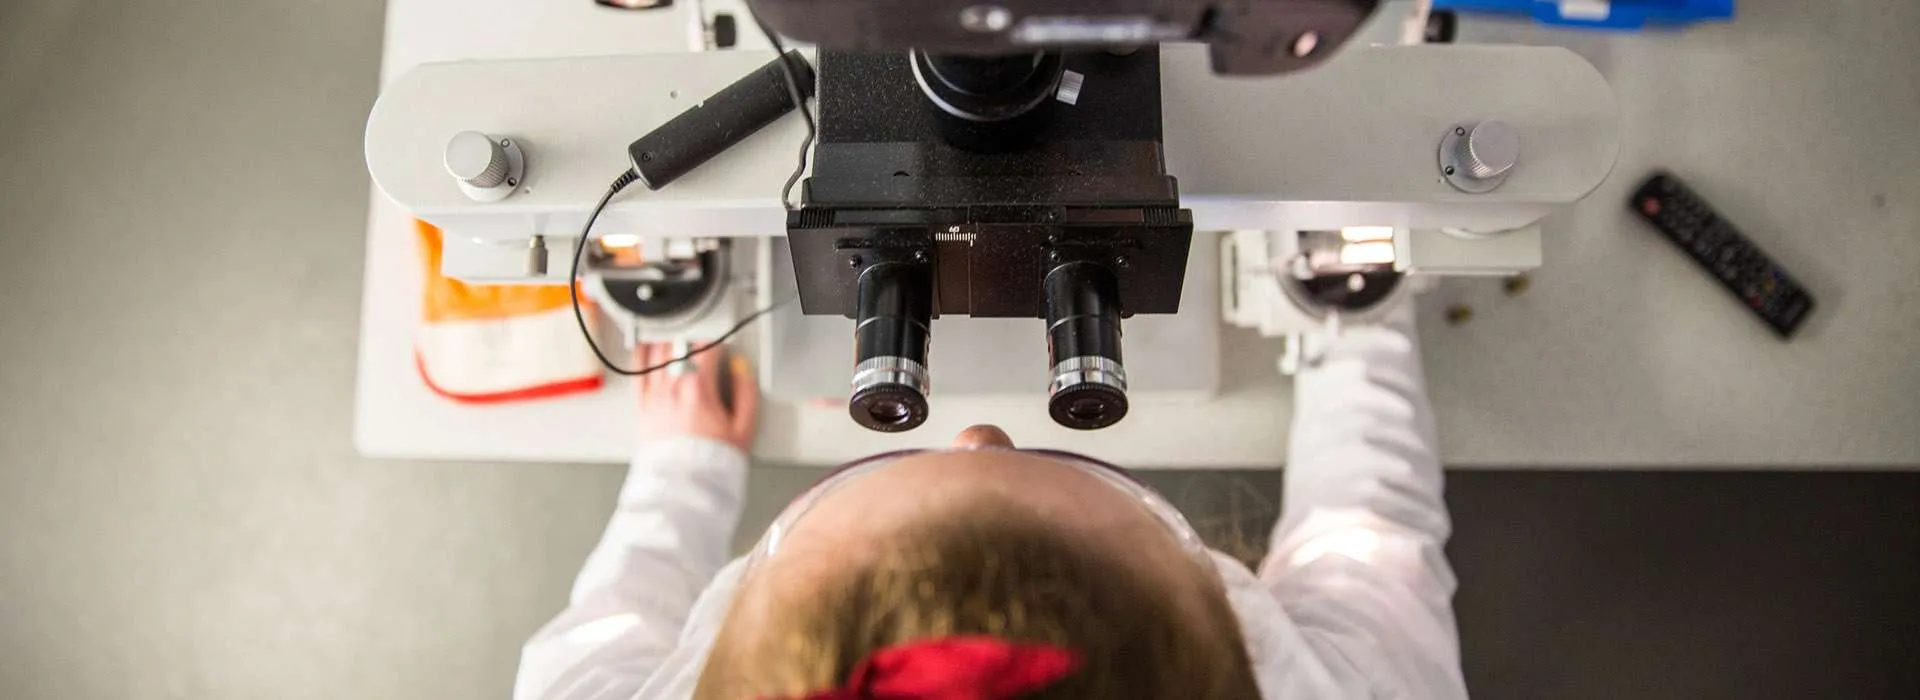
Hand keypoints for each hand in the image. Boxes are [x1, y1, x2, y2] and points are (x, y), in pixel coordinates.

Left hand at [634, 342, 758, 451]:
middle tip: (701, 344)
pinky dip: (641, 357)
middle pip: (680, 347)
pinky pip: (637, 373)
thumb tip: (742, 371)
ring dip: (670, 343)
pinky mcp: (642, 407)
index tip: (722, 347)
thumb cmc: (712, 462)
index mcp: (700, 390)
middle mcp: (673, 388)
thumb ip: (746, 393)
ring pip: (658, 354)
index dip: (717, 342)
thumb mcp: (744, 428)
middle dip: (693, 340)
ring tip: (678, 343)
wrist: (686, 486)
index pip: (707, 348)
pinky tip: (645, 349)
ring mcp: (655, 397)